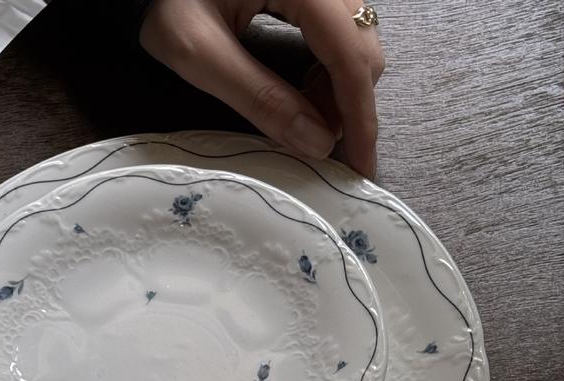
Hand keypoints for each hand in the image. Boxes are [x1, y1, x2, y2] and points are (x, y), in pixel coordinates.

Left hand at [140, 0, 384, 177]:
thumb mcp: (200, 54)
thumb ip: (258, 98)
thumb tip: (318, 143)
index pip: (350, 55)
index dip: (359, 117)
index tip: (360, 167)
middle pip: (363, 47)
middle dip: (347, 104)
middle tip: (316, 142)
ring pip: (358, 40)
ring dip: (340, 88)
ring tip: (303, 115)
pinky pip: (341, 30)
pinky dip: (330, 68)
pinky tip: (303, 88)